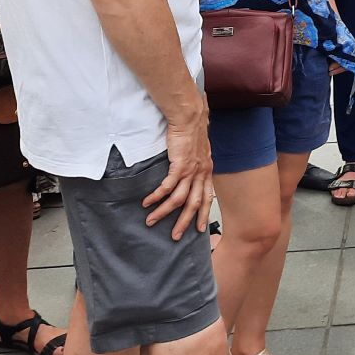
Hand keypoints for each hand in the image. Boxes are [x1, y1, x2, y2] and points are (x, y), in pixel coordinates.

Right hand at [143, 112, 214, 239]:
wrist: (190, 118)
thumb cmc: (192, 132)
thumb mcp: (200, 152)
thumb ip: (197, 164)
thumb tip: (191, 173)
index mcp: (207, 171)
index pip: (207, 197)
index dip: (202, 213)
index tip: (199, 228)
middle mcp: (201, 174)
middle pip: (193, 204)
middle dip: (184, 222)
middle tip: (176, 236)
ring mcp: (190, 171)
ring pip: (178, 199)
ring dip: (164, 212)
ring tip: (152, 221)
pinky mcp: (179, 165)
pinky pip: (167, 186)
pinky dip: (157, 196)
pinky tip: (148, 202)